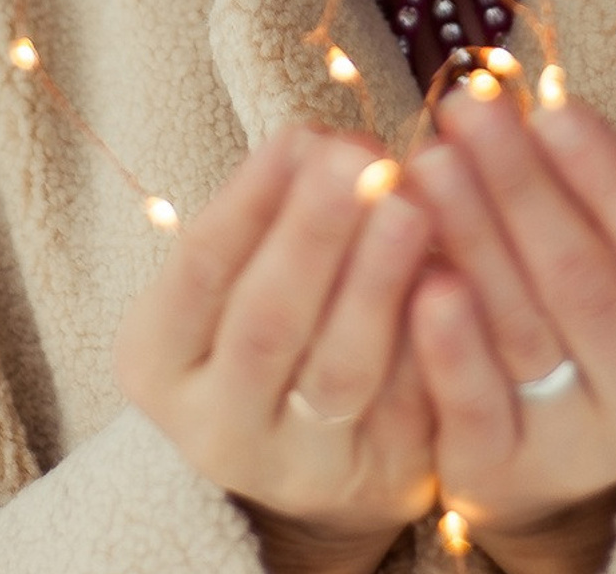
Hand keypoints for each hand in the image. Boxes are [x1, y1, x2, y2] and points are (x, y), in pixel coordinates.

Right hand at [114, 126, 436, 573]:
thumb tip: (323, 142)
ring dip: (377, 283)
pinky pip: (409, 405)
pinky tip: (456, 272)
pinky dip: (432, 337)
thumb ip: (270, 212)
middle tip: (359, 157)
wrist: (300, 455)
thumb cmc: (262, 321)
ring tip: (410, 205)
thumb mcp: (235, 273)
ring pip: (340, 372)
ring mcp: (299, 465)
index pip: (200, 271)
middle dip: (314, 235)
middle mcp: (216, 426)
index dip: (250, 200)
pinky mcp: (379, 481)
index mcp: (159, 362)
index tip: (301, 134)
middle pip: (266, 326)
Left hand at [404, 91, 615, 572]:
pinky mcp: (502, 474)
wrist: (547, 448)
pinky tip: (423, 278)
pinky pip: (474, 405)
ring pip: (523, 329)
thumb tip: (603, 138)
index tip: (550, 109)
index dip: (606, 176)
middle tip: (466, 110)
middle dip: (519, 185)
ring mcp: (582, 448)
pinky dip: (448, 343)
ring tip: (428, 162)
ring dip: (472, 237)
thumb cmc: (589, 311)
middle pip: (583, 281)